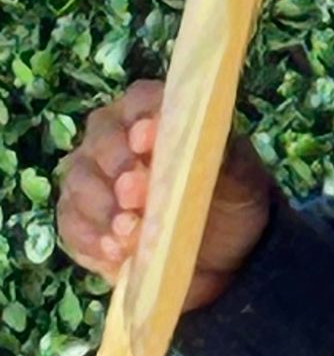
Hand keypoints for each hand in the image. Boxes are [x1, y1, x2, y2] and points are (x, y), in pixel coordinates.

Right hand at [56, 80, 280, 314]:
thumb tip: (194, 147)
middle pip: (101, 140)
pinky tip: (115, 251)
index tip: (146, 142)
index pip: (141, 101)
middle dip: (117, 166)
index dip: (141, 117)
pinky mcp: (80, 220)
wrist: (222, 253)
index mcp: (154, 114)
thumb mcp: (239, 176)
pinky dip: (93, 238)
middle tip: (134, 193)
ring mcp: (91, 178)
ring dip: (103, 208)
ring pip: (80, 182)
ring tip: (129, 231)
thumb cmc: (228, 197)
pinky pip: (73, 224)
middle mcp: (114, 138)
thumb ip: (222, 155)